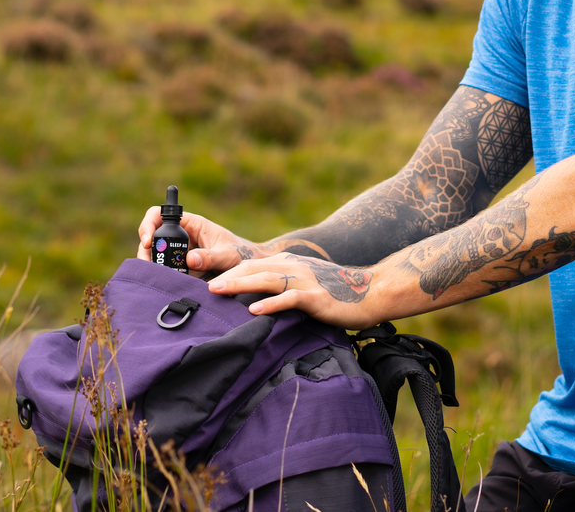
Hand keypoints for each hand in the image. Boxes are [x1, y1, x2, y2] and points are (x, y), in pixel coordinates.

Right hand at [135, 208, 266, 273]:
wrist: (250, 270)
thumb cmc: (241, 254)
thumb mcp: (227, 255)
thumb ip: (210, 257)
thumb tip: (189, 259)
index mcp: (191, 224)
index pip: (160, 214)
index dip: (148, 224)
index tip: (147, 241)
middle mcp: (182, 235)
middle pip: (152, 236)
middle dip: (146, 250)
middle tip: (148, 267)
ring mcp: (179, 251)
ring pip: (155, 254)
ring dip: (151, 265)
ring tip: (156, 278)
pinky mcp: (180, 267)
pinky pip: (164, 269)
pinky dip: (160, 276)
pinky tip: (163, 284)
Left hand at [207, 253, 384, 328]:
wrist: (370, 292)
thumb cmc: (337, 293)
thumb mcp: (306, 284)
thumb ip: (283, 287)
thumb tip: (255, 302)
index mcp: (290, 263)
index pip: (253, 264)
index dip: (230, 271)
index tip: (207, 281)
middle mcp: (295, 267)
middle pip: (254, 268)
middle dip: (228, 276)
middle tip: (203, 286)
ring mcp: (305, 281)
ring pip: (267, 279)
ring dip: (241, 284)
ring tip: (219, 291)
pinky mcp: (316, 297)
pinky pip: (290, 299)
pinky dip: (271, 304)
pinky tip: (255, 311)